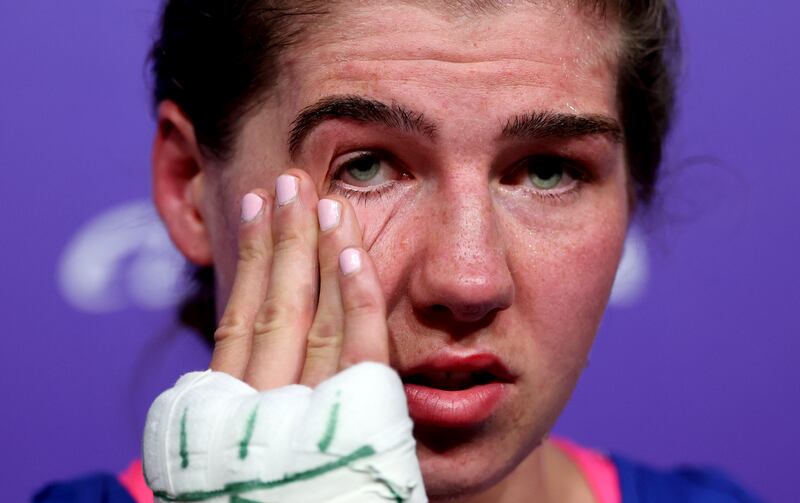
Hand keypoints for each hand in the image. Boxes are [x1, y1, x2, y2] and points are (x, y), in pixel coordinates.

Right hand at [143, 170, 425, 501]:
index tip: (258, 208)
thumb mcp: (235, 461)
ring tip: (315, 197)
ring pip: (307, 314)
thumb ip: (240, 411)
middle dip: (281, 237)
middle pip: (272, 302)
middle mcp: (258, 404)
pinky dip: (354, 298)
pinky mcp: (353, 424)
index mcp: (224, 413)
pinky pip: (355, 349)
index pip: (239, 316)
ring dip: (313, 252)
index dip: (250, 260)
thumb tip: (239, 354)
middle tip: (287, 180)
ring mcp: (302, 411)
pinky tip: (354, 253)